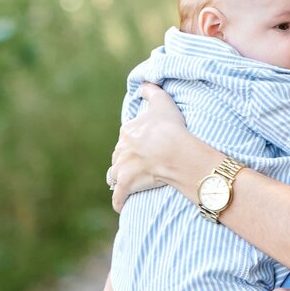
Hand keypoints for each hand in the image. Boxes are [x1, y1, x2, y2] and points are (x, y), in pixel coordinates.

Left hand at [109, 83, 189, 211]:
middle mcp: (121, 149)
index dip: (135, 143)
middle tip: (138, 166)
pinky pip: (118, 196)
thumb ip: (151, 90)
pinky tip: (120, 205)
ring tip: (126, 183)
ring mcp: (122, 167)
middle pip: (120, 156)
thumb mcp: (162, 101)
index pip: (127, 138)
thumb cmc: (171, 127)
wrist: (175, 151)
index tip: (144, 147)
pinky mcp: (126, 184)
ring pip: (114, 175)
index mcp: (128, 131)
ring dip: (118, 179)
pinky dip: (119, 201)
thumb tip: (143, 85)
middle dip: (125, 161)